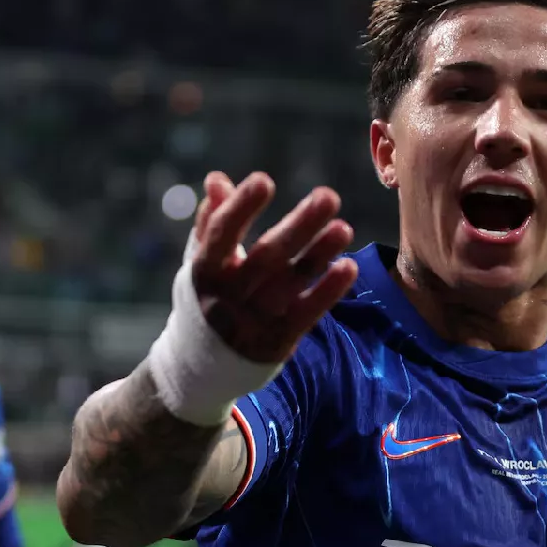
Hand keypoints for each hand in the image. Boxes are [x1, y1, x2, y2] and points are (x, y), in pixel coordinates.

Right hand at [188, 171, 357, 363]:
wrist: (198, 369)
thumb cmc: (206, 299)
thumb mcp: (202, 263)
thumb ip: (211, 222)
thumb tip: (218, 178)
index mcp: (204, 271)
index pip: (222, 235)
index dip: (241, 208)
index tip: (263, 180)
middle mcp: (227, 297)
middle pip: (267, 257)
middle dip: (299, 226)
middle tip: (329, 196)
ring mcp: (252, 322)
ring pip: (290, 283)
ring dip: (319, 255)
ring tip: (344, 228)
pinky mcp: (276, 342)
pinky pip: (306, 313)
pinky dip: (327, 291)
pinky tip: (348, 267)